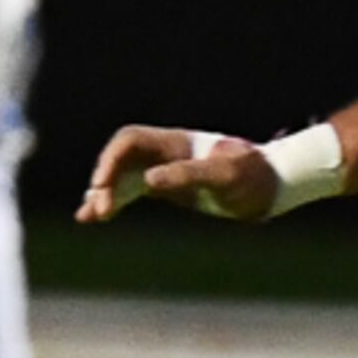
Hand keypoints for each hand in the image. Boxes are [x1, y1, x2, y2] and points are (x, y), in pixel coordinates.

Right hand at [77, 124, 275, 221]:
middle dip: (104, 181)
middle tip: (99, 210)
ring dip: (104, 194)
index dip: (111, 160)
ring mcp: (163, 168)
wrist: (270, 185)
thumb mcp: (224, 176)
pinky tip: (100, 216)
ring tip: (86, 216)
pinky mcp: (167, 187)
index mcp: (173, 142)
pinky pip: (132, 191)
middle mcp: (163, 152)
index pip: (129, 141)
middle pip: (120, 159)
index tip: (103, 185)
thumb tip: (149, 180)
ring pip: (122, 177)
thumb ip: (187, 175)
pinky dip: (115, 202)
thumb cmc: (251, 176)